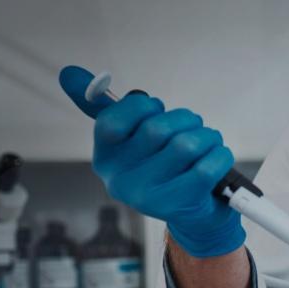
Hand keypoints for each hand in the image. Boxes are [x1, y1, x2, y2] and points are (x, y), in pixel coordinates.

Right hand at [60, 70, 244, 257]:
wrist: (193, 214)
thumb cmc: (162, 164)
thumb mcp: (131, 137)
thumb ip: (99, 105)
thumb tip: (68, 72)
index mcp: (105, 159)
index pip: (112, 120)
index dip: (142, 106)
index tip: (157, 110)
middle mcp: (121, 181)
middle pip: (157, 129)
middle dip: (184, 119)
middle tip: (192, 125)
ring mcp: (149, 197)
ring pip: (187, 145)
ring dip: (206, 135)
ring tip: (208, 141)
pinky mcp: (180, 204)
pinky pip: (208, 166)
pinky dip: (220, 154)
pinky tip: (217, 157)